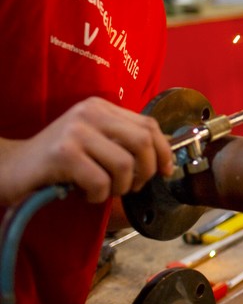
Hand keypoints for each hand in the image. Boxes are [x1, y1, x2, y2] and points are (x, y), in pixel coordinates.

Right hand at [0, 97, 174, 205]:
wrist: (8, 168)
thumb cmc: (56, 161)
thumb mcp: (93, 142)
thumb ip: (122, 142)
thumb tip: (163, 157)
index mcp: (101, 108)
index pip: (148, 124)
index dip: (164, 150)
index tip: (165, 171)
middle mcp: (90, 113)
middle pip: (142, 142)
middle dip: (145, 171)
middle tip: (131, 186)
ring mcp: (76, 132)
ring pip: (124, 165)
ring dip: (119, 187)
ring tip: (102, 190)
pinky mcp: (63, 154)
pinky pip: (100, 182)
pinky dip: (98, 196)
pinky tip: (83, 194)